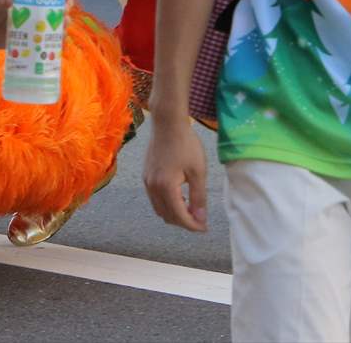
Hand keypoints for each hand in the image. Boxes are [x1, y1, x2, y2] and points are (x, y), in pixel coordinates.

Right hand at [143, 116, 208, 231]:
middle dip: (184, 222)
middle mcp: (152, 187)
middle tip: (200, 219)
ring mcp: (147, 181)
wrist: (168, 123)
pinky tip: (179, 196)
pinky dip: (167, 203)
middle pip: (167, 216)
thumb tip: (200, 219)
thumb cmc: (186, 144)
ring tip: (191, 209)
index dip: (192, 225)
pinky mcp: (146, 175)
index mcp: (166, 187)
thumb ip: (199, 197)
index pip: (179, 216)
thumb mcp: (198, 171)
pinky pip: (155, 198)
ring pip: (159, 209)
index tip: (204, 228)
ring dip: (174, 214)